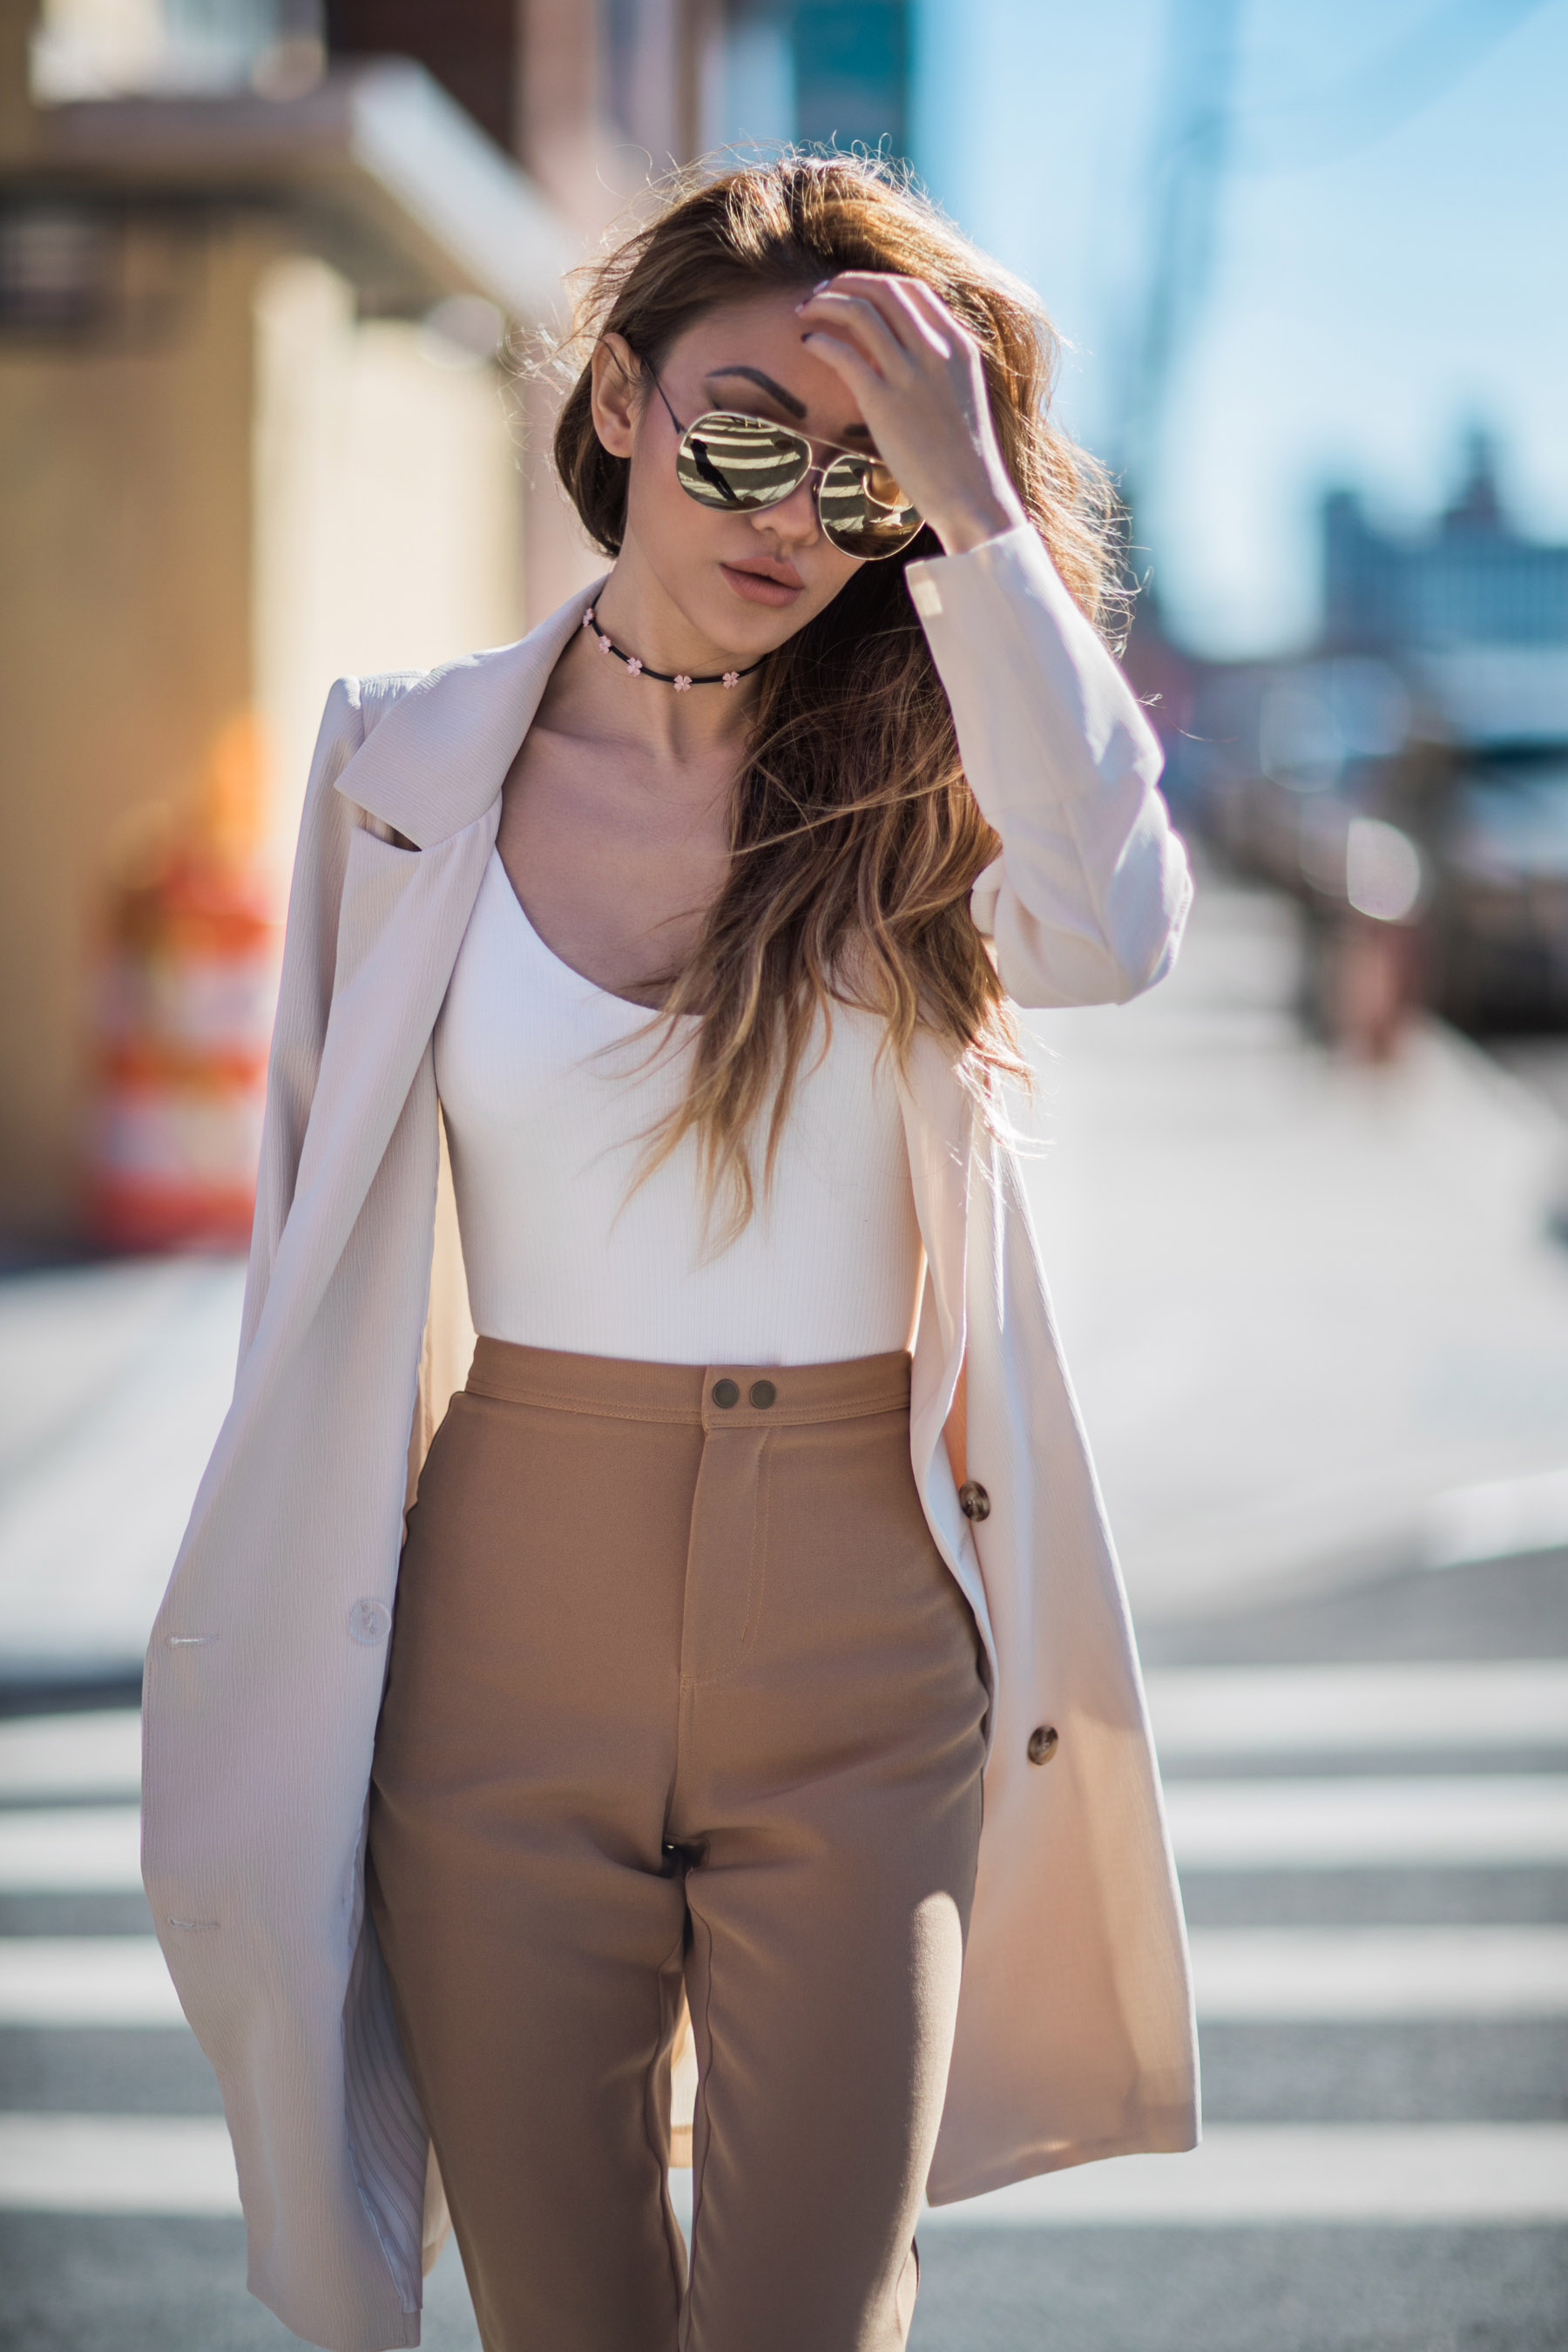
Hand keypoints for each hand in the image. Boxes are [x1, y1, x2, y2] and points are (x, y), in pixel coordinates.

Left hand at [796, 274, 1029, 556]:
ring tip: (805, 312)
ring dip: (826, 304)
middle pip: (883, 291)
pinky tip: (808, 345)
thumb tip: (907, 351)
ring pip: (860, 312)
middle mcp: (936, 350)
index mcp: (958, 344)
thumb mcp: (962, 395)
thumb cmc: (965, 458)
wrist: (973, 497)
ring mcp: (909, 375)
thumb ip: (940, 366)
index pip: (912, 290)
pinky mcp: (884, 403)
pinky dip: (821, 341)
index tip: (851, 290)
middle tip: (819, 294)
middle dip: (845, 284)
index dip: (875, 282)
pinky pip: (844, 353)